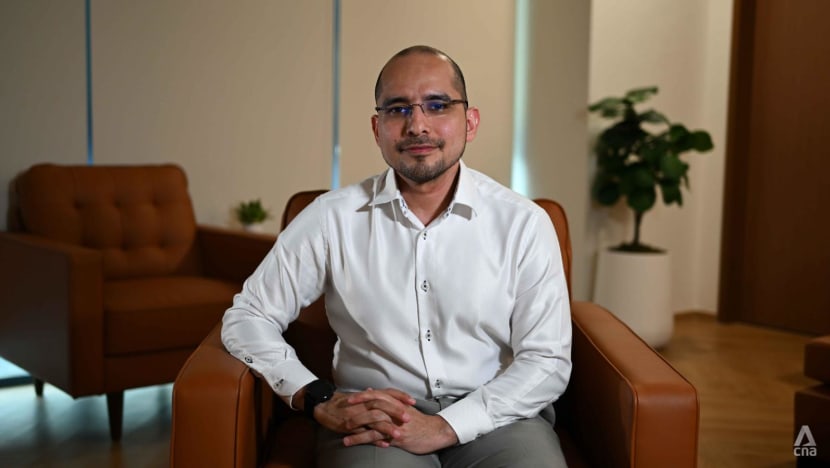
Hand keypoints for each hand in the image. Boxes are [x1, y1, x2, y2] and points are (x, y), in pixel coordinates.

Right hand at [315, 387, 414, 441]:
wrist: (324, 406)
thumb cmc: (344, 403)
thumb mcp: (361, 398)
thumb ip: (374, 397)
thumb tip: (388, 396)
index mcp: (368, 396)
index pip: (387, 393)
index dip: (400, 396)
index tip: (412, 401)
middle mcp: (364, 403)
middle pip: (383, 405)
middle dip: (396, 412)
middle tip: (409, 418)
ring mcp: (357, 415)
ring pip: (374, 420)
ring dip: (388, 427)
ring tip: (399, 435)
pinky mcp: (350, 426)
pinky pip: (364, 433)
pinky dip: (375, 439)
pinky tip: (384, 444)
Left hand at [343, 390, 458, 453]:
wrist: (435, 432)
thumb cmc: (419, 421)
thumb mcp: (404, 407)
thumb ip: (388, 399)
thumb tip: (370, 390)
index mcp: (397, 403)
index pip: (378, 395)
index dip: (363, 396)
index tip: (350, 398)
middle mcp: (396, 411)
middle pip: (374, 404)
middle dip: (357, 407)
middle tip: (343, 409)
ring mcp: (396, 423)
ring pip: (373, 421)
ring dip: (356, 425)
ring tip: (343, 429)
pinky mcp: (396, 436)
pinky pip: (377, 437)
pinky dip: (363, 439)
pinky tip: (353, 442)